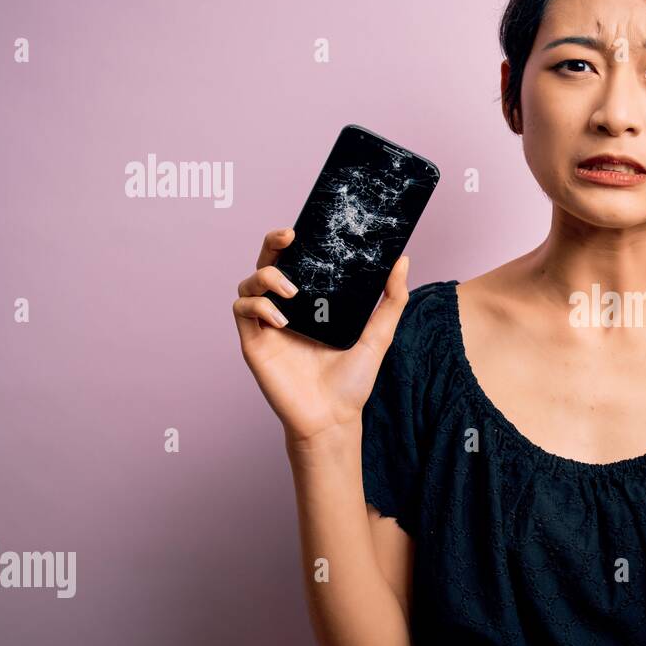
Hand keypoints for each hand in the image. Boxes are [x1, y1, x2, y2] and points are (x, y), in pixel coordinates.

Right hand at [232, 227, 411, 443]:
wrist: (333, 418)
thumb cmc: (352, 381)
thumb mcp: (379, 334)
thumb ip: (391, 298)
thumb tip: (403, 259)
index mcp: (312, 303)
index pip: (297, 262)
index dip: (294, 241)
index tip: (305, 228)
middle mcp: (286, 309)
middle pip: (267, 263)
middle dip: (273, 244)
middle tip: (289, 237)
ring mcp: (267, 325)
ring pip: (248, 283)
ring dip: (267, 277)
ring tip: (292, 292)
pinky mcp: (254, 342)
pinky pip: (242, 310)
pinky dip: (258, 306)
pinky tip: (282, 318)